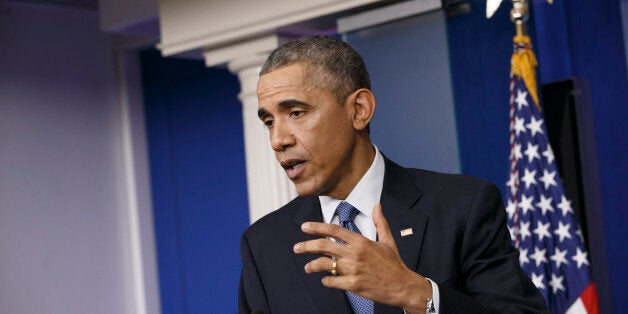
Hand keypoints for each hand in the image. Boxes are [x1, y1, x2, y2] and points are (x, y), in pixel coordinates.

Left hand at [293, 204, 431, 312]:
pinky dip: (326, 280)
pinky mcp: (353, 285)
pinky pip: (332, 281)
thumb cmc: (394, 264)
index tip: (304, 227)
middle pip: (324, 245)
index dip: (317, 227)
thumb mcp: (388, 240)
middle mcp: (355, 253)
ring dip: (312, 265)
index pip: (334, 230)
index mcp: (361, 241)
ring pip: (325, 264)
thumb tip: (377, 206)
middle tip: (296, 248)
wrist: (403, 285)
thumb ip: (380, 222)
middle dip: (306, 246)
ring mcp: (353, 269)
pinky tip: (325, 280)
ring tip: (308, 267)